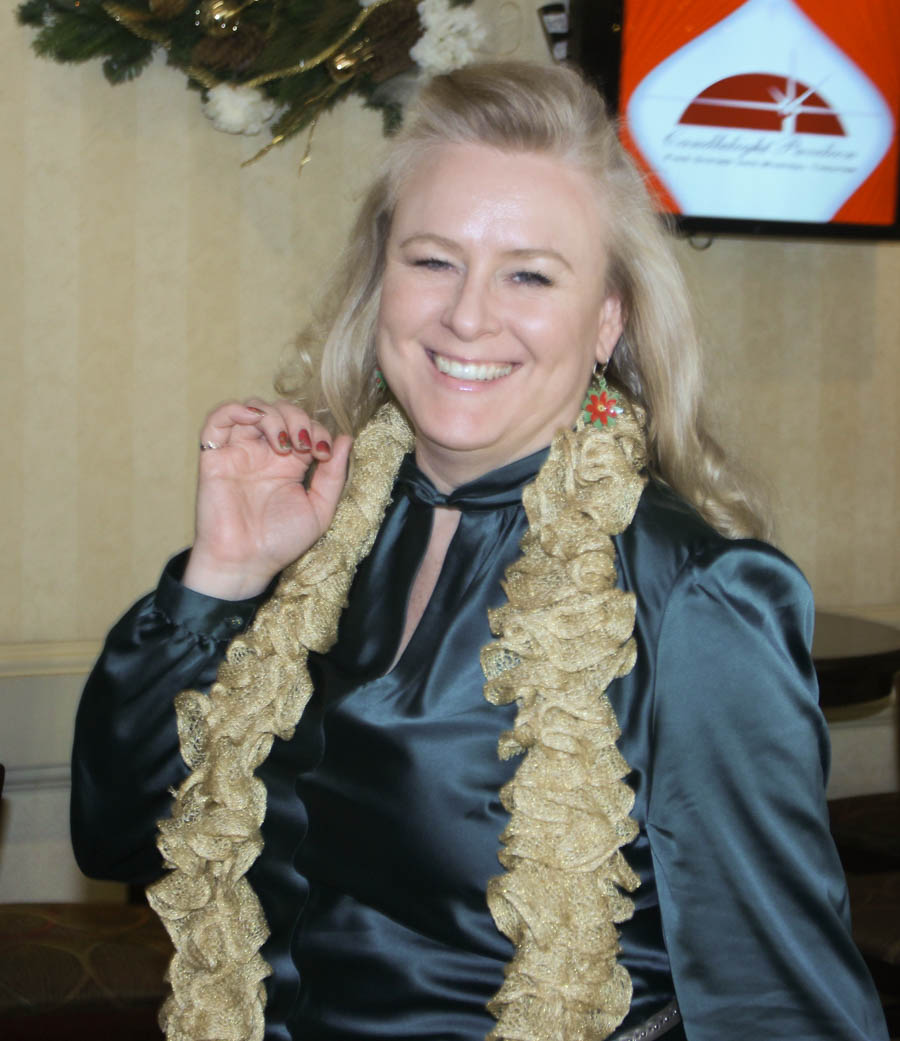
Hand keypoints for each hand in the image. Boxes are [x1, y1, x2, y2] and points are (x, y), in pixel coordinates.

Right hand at [183, 399, 351, 599]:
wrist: (246, 563)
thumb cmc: (281, 542)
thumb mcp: (319, 509)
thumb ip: (334, 475)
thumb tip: (346, 439)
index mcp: (290, 463)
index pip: (305, 426)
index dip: (318, 430)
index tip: (324, 454)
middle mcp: (264, 453)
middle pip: (281, 410)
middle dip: (298, 420)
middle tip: (305, 447)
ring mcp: (239, 452)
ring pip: (253, 409)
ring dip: (274, 416)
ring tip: (284, 444)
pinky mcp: (215, 457)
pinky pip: (217, 420)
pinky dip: (234, 409)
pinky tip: (253, 419)